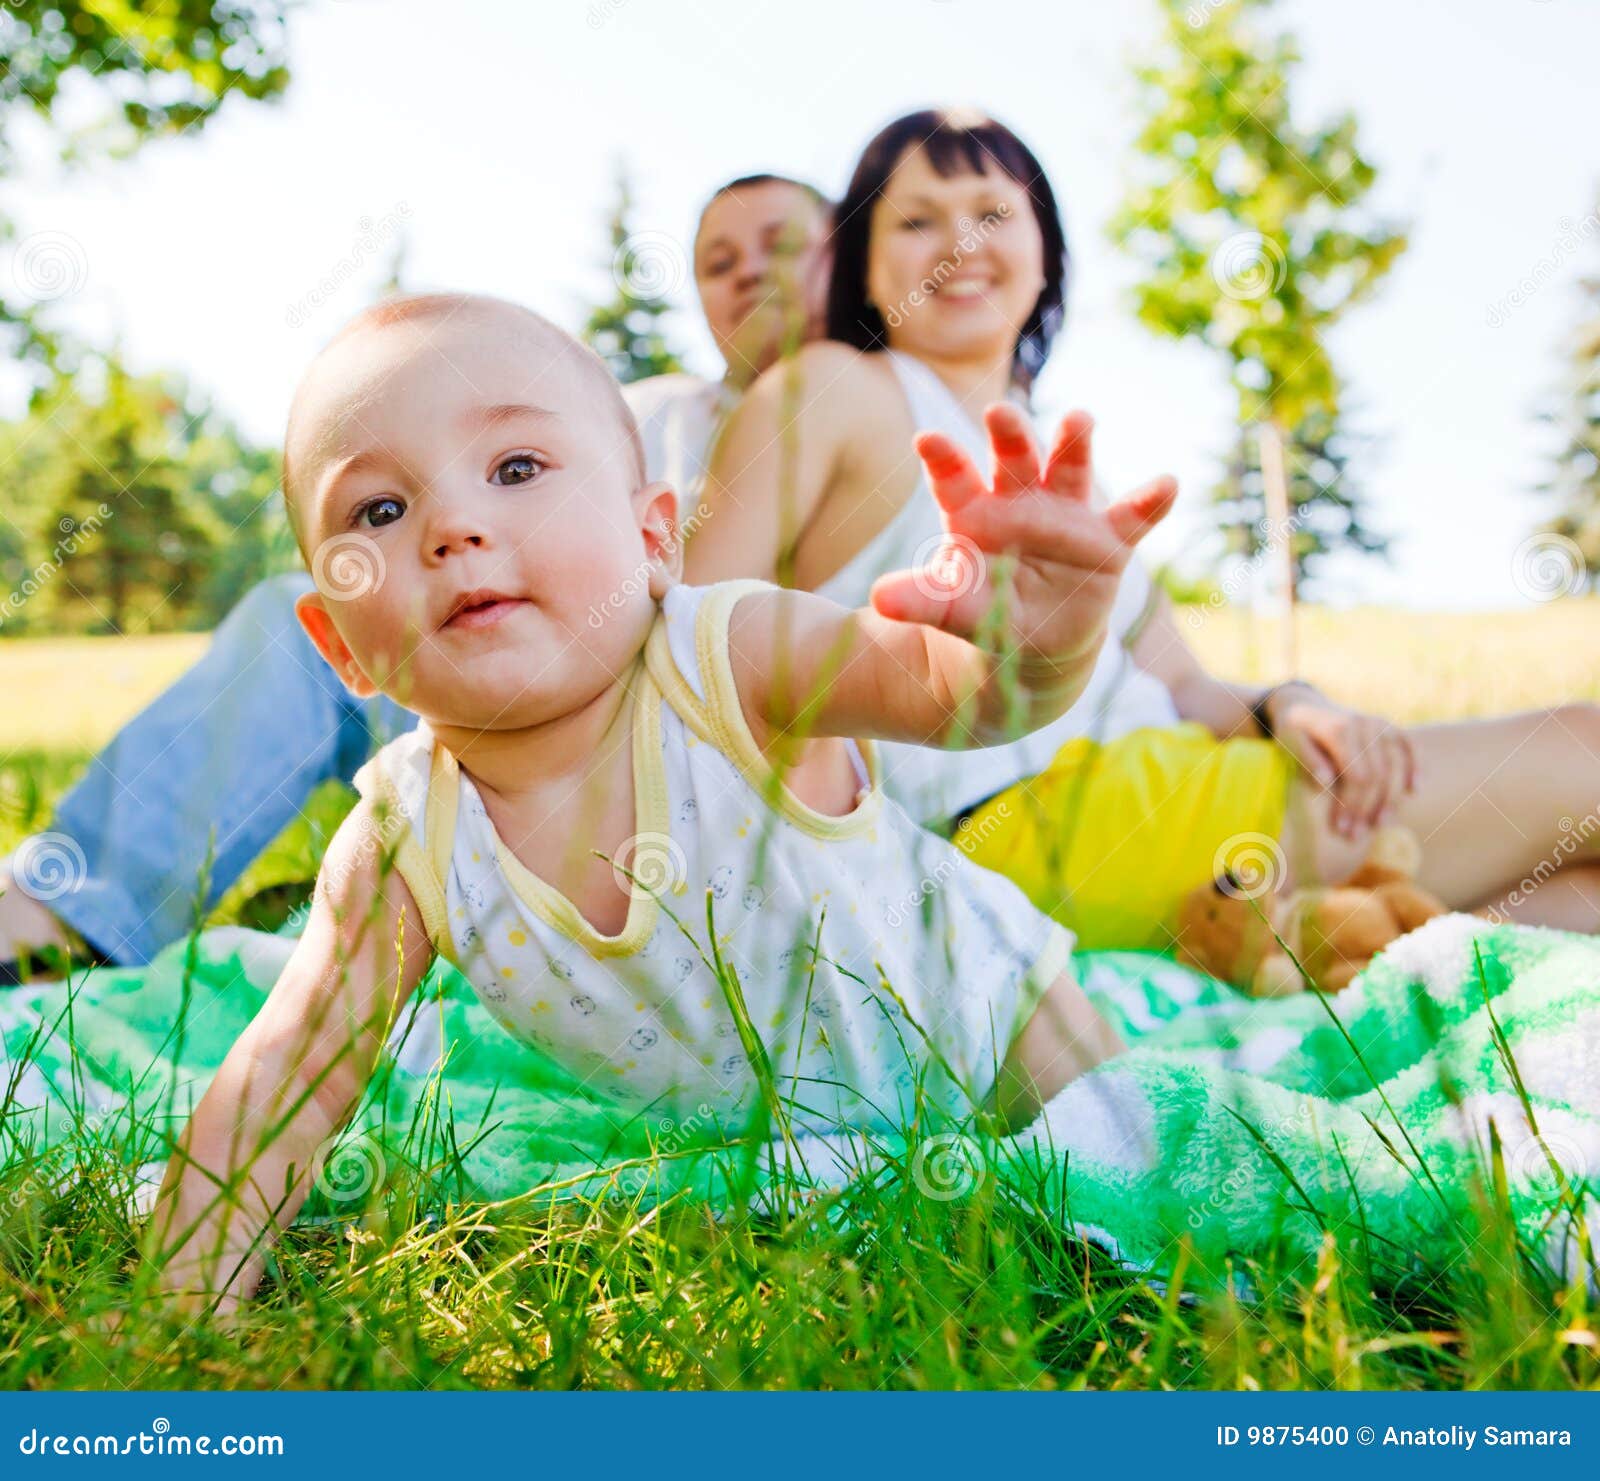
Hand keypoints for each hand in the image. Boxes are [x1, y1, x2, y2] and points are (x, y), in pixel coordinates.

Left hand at [869, 405, 1176, 679]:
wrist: (1029, 643)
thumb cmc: (983, 613)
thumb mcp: (950, 610)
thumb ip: (921, 599)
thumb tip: (877, 600)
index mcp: (973, 510)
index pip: (954, 477)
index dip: (942, 458)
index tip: (925, 440)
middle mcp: (1019, 500)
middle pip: (1012, 458)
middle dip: (1009, 433)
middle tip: (999, 411)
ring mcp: (1065, 515)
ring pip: (1069, 469)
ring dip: (1074, 443)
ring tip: (1079, 419)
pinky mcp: (1105, 541)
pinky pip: (1131, 518)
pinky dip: (1150, 501)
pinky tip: (1167, 484)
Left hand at [1269, 689, 1416, 838]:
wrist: (1304, 705)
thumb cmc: (1293, 730)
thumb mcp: (1290, 742)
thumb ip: (1307, 761)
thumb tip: (1325, 784)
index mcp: (1340, 729)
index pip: (1356, 776)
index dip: (1352, 805)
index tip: (1341, 829)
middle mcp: (1364, 724)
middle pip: (1376, 776)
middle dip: (1366, 809)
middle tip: (1354, 836)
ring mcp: (1380, 724)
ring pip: (1393, 768)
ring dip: (1389, 800)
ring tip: (1379, 825)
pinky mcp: (1388, 726)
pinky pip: (1410, 746)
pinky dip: (1415, 766)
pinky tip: (1414, 790)